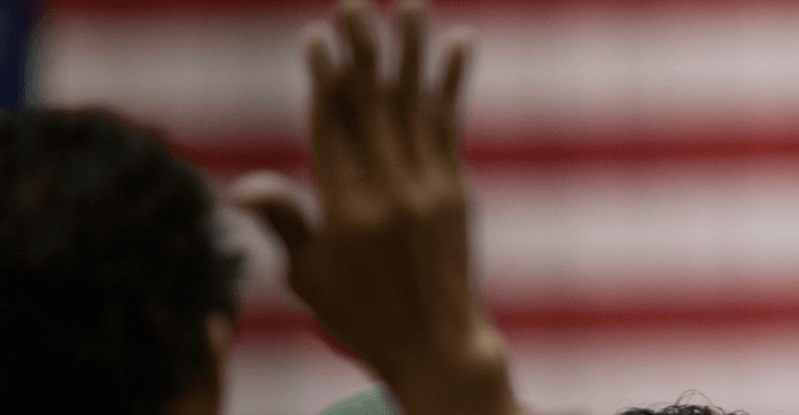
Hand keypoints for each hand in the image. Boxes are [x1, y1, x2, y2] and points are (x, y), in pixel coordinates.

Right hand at [234, 0, 522, 413]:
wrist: (434, 343)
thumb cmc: (360, 314)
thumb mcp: (307, 274)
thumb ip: (284, 221)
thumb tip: (241, 187)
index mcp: (345, 208)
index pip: (331, 129)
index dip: (325, 80)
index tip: (319, 37)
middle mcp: (389, 191)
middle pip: (372, 107)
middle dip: (363, 51)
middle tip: (355, 4)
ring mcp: (428, 187)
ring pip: (416, 105)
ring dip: (413, 52)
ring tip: (409, 5)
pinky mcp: (456, 190)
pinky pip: (452, 125)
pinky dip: (454, 83)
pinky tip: (461, 44)